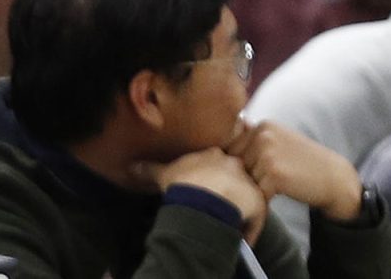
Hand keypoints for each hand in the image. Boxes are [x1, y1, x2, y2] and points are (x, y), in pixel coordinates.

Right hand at [132, 148, 266, 244]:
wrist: (203, 199)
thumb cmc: (183, 183)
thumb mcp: (163, 174)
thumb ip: (149, 168)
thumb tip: (131, 165)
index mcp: (215, 154)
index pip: (218, 161)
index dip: (212, 174)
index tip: (206, 184)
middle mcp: (235, 164)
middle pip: (237, 176)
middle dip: (231, 188)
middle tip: (218, 203)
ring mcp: (249, 183)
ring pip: (249, 196)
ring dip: (241, 208)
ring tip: (229, 221)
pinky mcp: (259, 202)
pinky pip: (258, 217)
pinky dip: (250, 228)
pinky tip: (241, 237)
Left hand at [226, 122, 362, 222]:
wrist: (335, 180)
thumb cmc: (303, 164)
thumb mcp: (278, 142)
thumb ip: (252, 141)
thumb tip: (217, 146)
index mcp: (262, 125)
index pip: (233, 147)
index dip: (244, 163)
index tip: (262, 169)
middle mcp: (262, 135)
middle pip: (236, 163)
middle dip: (248, 175)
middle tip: (270, 180)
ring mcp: (267, 153)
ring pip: (245, 178)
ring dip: (257, 187)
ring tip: (277, 186)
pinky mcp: (274, 174)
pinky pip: (256, 192)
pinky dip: (265, 198)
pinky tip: (279, 195)